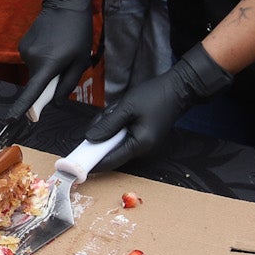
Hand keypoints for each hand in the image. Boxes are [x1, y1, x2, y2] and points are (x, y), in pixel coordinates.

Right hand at [6, 0, 95, 117]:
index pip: (32, 92)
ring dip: (47, 67)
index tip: (11, 120)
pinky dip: (42, 58)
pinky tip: (52, 43)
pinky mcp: (22, 44)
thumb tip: (57, 102)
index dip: (22, 108)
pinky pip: (34, 60)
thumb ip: (68, 84)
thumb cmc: (76, 32)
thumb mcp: (80, 60)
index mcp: (47, 64)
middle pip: (38, 81)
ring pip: (36, 70)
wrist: (64, 2)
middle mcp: (31, 59)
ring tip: (60, 48)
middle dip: (50, 80)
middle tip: (66, 63)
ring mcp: (24, 50)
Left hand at [81, 44, 232, 169]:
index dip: (93, 163)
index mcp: (139, 145)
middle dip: (103, 134)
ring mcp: (142, 143)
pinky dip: (117, 124)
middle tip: (106, 114)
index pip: (111, 160)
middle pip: (111, 150)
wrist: (178, 89)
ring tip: (118, 108)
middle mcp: (142, 149)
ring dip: (110, 126)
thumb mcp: (127, 107)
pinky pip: (122, 134)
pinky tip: (121, 110)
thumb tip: (89, 138)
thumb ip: (108, 124)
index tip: (76, 165)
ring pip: (115, 141)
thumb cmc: (154, 96)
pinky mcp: (142, 136)